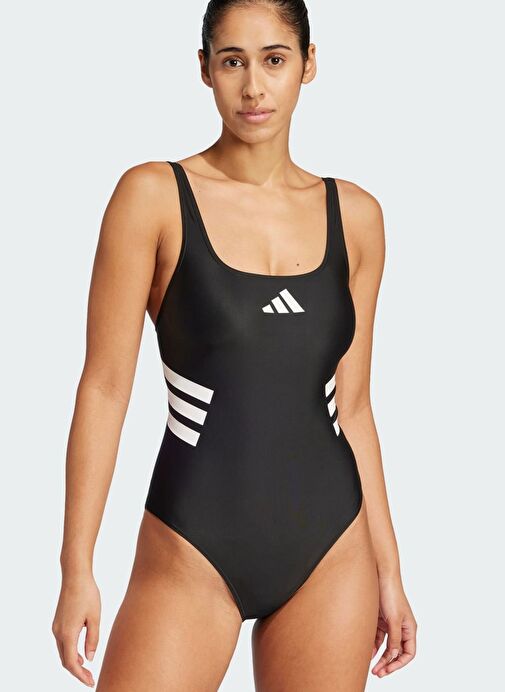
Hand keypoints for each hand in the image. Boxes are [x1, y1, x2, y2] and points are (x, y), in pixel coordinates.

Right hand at [52, 572, 100, 686]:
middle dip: (77, 672)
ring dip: (73, 662)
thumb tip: (90, 659)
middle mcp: (58, 632)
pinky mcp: (58, 622)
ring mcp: (56, 627)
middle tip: (90, 679)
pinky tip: (81, 652)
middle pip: (65, 660)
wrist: (75, 576)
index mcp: (68, 633)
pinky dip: (71, 651)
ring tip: (87, 669)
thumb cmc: (88, 594)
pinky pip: (63, 642)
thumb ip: (93, 639)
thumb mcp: (95, 617)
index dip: (80, 676)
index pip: (72, 663)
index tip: (90, 682)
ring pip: (63, 651)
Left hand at [370, 575, 416, 677]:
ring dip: (379, 656)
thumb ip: (394, 639)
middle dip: (387, 663)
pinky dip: (373, 645)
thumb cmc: (391, 594)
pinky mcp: (380, 619)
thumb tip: (394, 656)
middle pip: (396, 652)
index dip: (399, 664)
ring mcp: (390, 624)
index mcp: (409, 628)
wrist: (379, 575)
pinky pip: (377, 637)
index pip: (408, 653)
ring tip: (370, 666)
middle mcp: (401, 627)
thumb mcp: (393, 619)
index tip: (387, 670)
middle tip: (377, 673)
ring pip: (386, 646)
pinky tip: (367, 651)